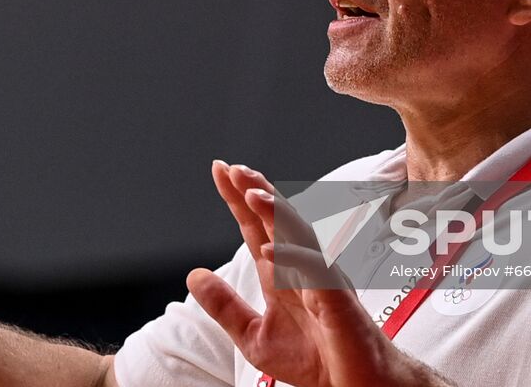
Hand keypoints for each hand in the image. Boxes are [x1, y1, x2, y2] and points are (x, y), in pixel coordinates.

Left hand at [188, 162, 431, 386]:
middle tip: (233, 168)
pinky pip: (315, 271)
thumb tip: (192, 275)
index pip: (257, 227)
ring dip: (275, 213)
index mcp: (283, 274)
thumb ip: (225, 306)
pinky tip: (267, 249)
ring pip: (300, 236)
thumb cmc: (314, 361)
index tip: (219, 170)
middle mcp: (303, 269)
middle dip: (256, 191)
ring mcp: (322, 280)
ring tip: (250, 192)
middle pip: (278, 220)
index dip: (238, 199)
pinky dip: (292, 258)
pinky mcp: (337, 300)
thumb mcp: (254, 336)